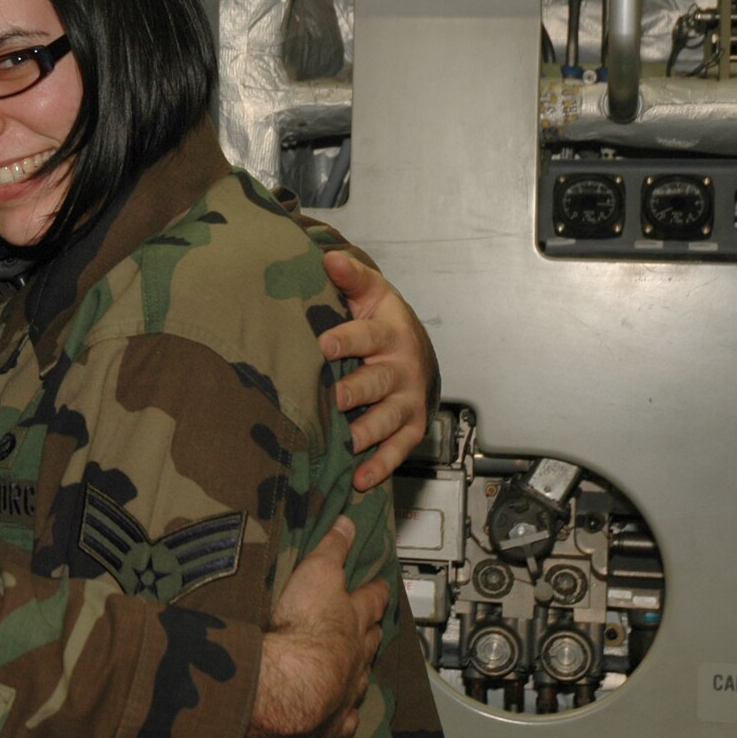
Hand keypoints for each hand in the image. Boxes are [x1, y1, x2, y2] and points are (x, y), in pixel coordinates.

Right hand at [246, 518, 386, 737]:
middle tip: (372, 625)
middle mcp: (356, 654)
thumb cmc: (303, 624)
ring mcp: (346, 689)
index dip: (377, 590)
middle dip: (372, 630)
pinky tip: (341, 715)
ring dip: (359, 670)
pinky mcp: (330, 720)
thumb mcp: (316, 572)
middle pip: (371, 639)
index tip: (382, 585)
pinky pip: (343, 719)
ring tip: (356, 666)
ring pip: (360, 678)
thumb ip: (332, 548)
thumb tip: (348, 522)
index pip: (371, 599)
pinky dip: (343, 715)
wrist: (292, 681)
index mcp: (353, 618)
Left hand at [319, 251, 439, 489]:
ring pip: (389, 419)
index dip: (346, 339)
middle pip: (379, 381)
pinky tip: (360, 479)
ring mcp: (407, 401)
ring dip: (368, 432)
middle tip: (334, 398)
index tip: (323, 345)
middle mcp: (403, 368)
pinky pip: (398, 449)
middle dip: (357, 390)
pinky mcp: (410, 427)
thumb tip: (330, 258)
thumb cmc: (382, 319)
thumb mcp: (370, 292)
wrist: (414, 347)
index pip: (368, 336)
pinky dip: (381, 465)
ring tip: (346, 442)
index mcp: (390, 332)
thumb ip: (350, 277)